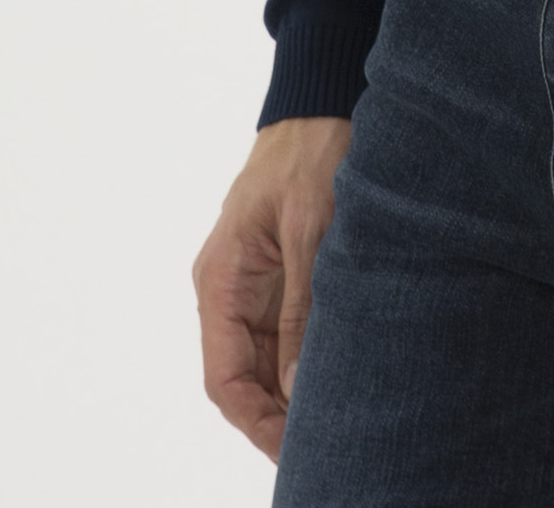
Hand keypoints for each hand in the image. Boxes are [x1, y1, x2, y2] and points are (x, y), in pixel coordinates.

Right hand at [193, 115, 351, 460]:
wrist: (319, 103)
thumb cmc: (309, 155)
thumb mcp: (307, 229)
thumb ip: (300, 306)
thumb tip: (295, 384)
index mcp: (220, 279)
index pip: (223, 377)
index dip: (254, 421)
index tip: (292, 450)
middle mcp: (227, 289)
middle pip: (242, 378)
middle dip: (275, 418)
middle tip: (323, 448)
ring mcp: (251, 285)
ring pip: (263, 362)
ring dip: (290, 394)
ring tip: (333, 424)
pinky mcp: (277, 275)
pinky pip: (282, 334)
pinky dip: (302, 362)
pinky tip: (334, 381)